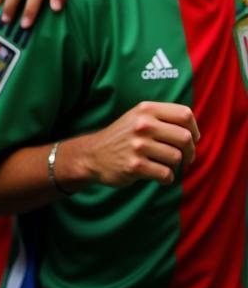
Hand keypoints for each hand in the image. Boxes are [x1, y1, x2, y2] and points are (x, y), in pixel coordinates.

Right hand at [70, 102, 198, 187]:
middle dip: (189, 152)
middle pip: (185, 138)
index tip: (191, 139)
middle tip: (183, 158)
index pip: (185, 114)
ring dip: (174, 166)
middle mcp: (142, 124)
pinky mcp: (136, 165)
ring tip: (161, 163)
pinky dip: (165, 178)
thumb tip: (194, 131)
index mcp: (145, 109)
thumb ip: (163, 118)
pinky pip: (167, 175)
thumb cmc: (124, 136)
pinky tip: (154, 174)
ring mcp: (138, 145)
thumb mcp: (139, 117)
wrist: (94, 154)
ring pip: (177, 158)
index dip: (194, 129)